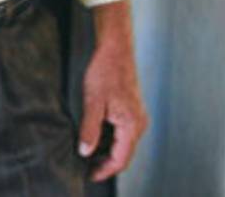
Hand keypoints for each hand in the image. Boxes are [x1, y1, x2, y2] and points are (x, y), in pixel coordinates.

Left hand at [79, 3, 148, 180]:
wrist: (115, 49)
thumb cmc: (105, 71)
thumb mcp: (92, 101)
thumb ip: (89, 129)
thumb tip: (85, 152)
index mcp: (132, 125)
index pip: (121, 159)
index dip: (105, 170)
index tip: (90, 176)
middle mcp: (139, 123)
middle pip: (124, 154)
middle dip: (106, 163)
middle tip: (86, 167)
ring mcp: (138, 116)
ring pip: (124, 143)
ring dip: (108, 150)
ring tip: (88, 153)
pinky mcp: (132, 109)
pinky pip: (124, 131)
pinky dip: (111, 138)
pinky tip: (96, 135)